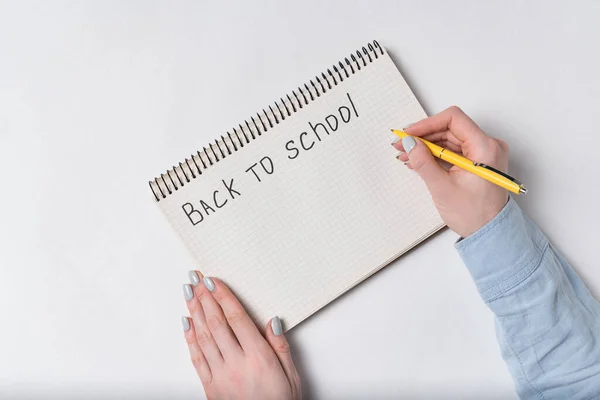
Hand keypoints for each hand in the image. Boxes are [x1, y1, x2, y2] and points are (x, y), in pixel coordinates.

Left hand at [182, 271, 300, 399]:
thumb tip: (272, 322)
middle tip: (195, 279)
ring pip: (204, 337)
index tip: (213, 281)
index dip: (223, 297)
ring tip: (188, 293)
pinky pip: (196, 358)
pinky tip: (187, 324)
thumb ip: (280, 348)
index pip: (236, 319)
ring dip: (194, 312)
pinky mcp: (211, 387)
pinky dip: (190, 338)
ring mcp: (221, 376)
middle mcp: (237, 364)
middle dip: (204, 298)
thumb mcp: (292, 376)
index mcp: (259, 358)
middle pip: (216, 323)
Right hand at [393, 106, 508, 237]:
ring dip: (427, 146)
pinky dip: (436, 155)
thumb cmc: (475, 215)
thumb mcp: (442, 188)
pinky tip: (419, 161)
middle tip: (402, 145)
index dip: (427, 124)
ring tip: (406, 155)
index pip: (453, 119)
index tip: (408, 134)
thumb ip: (423, 162)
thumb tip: (409, 143)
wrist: (490, 234)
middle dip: (423, 136)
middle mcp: (488, 146)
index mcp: (485, 147)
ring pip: (450, 139)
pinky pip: (454, 151)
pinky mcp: (478, 162)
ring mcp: (484, 154)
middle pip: (450, 129)